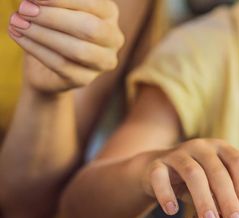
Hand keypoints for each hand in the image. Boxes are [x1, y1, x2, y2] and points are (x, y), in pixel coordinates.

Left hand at [8, 0, 123, 92]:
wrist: (47, 64)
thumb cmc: (53, 26)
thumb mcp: (54, 8)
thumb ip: (51, 1)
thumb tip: (35, 0)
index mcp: (109, 14)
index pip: (92, 3)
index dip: (62, 0)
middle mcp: (114, 39)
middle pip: (90, 29)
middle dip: (53, 18)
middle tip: (24, 10)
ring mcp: (103, 62)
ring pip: (77, 50)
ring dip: (42, 34)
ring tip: (16, 23)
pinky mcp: (85, 79)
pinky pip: (61, 65)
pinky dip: (36, 48)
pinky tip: (19, 36)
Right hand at [142, 139, 238, 217]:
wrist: (155, 171)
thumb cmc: (195, 181)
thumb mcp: (214, 184)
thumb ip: (228, 195)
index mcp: (221, 148)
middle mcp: (201, 147)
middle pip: (217, 171)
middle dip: (228, 199)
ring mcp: (177, 153)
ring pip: (192, 173)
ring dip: (203, 200)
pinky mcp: (156, 165)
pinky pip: (160, 178)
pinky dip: (166, 194)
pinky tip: (172, 211)